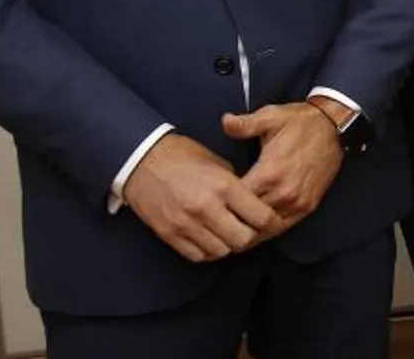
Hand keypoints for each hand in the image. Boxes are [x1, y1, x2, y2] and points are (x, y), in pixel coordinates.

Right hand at [121, 133, 280, 262]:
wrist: (141, 160)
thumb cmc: (183, 157)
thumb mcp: (218, 163)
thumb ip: (237, 187)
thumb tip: (254, 205)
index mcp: (224, 186)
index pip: (261, 217)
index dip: (271, 221)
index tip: (272, 220)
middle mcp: (206, 208)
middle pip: (243, 240)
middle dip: (251, 236)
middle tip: (250, 229)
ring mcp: (186, 224)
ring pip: (222, 252)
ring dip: (229, 245)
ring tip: (228, 233)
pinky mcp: (170, 234)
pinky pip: (198, 256)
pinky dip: (209, 251)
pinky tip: (210, 239)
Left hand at [221, 100, 344, 233]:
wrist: (333, 127)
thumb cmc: (299, 121)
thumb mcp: (270, 117)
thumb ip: (245, 124)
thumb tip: (225, 121)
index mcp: (269, 173)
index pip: (236, 201)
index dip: (219, 206)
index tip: (207, 205)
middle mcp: (283, 193)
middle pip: (248, 220)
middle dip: (230, 222)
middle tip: (212, 225)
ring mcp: (297, 203)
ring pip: (265, 229)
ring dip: (248, 231)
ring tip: (229, 233)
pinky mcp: (307, 207)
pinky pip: (282, 227)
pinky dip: (267, 231)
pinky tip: (254, 230)